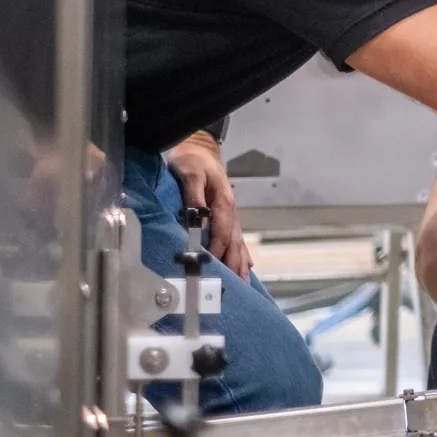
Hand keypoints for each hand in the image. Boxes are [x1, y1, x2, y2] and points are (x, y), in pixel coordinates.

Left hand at [164, 132, 251, 279]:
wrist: (200, 149)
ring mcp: (231, 215)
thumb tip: (198, 218)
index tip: (210, 268)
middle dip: (234, 264)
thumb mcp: (190, 173)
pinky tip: (246, 267)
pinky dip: (242, 254)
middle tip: (234, 287)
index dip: (217, 250)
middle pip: (234, 242)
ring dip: (240, 263)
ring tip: (243, 283)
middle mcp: (230, 212)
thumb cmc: (192, 161)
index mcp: (223, 202)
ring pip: (238, 243)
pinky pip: (237, 238)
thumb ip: (194, 195)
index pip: (221, 232)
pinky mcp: (226, 216)